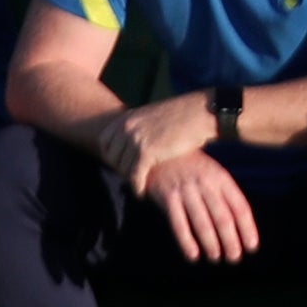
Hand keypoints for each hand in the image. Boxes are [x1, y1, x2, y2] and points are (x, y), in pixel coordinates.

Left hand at [96, 92, 217, 195]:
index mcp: (126, 117)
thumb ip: (138, 126)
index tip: (124, 164)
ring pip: (123, 168)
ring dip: (131, 179)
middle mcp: (126, 127)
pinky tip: (142, 193)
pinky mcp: (146, 152)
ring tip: (140, 185)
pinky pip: (135, 176)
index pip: (105, 142)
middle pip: (112, 157)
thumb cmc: (184, 115)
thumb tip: (130, 141)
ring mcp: (135, 139)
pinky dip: (138, 187)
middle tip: (133, 178)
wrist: (202, 113)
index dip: (113, 155)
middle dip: (122, 169)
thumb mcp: (153, 115)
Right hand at [142, 150, 259, 263]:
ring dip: (211, 243)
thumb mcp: (214, 173)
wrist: (161, 151)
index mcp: (222, 178)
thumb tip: (241, 225)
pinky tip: (193, 256)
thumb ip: (225, 194)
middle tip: (234, 258)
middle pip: (223, 217)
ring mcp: (187, 190)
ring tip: (216, 257)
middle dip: (231, 240)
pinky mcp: (168, 197)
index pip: (240, 207)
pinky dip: (187, 241)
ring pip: (202, 222)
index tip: (252, 246)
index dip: (248, 228)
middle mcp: (206, 184)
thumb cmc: (192, 167)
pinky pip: (179, 223)